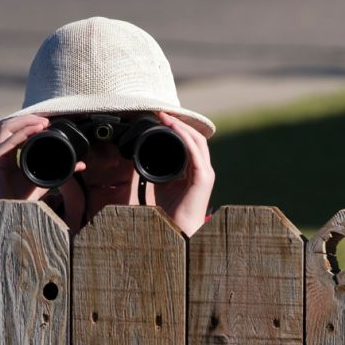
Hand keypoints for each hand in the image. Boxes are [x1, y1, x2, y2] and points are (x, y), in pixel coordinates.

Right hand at [0, 115, 86, 216]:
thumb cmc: (21, 204)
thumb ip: (60, 172)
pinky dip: (22, 133)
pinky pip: (7, 142)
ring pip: (6, 128)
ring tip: (42, 123)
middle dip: (29, 120)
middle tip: (47, 120)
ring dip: (25, 122)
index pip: (18, 133)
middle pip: (11, 127)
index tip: (50, 124)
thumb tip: (81, 165)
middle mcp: (0, 155)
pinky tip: (35, 131)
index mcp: (10, 157)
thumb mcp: (44, 182)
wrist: (6, 221)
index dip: (32, 125)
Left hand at [153, 112, 214, 235]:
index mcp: (193, 170)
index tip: (160, 118)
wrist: (176, 231)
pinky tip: (175, 131)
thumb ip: (154, 170)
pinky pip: (196, 154)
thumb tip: (139, 157)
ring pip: (197, 142)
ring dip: (181, 127)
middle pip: (194, 138)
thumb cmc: (167, 212)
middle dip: (179, 123)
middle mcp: (202, 169)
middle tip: (162, 113)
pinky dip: (186, 140)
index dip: (176, 128)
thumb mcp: (158, 185)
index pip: (189, 142)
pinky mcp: (204, 178)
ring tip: (166, 118)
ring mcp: (205, 173)